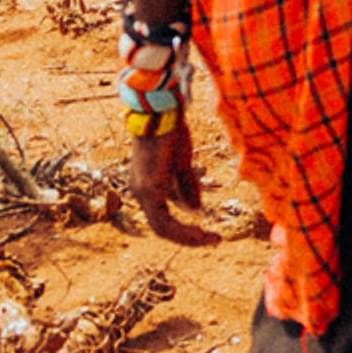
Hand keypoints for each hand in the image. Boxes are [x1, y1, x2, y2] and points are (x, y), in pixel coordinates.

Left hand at [129, 109, 217, 240]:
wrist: (162, 112)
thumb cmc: (170, 132)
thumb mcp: (182, 163)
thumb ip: (186, 186)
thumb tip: (194, 209)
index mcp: (146, 186)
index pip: (162, 217)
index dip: (184, 228)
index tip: (206, 231)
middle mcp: (139, 192)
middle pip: (162, 227)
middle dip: (188, 236)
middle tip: (212, 240)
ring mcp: (141, 192)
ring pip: (162, 227)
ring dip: (187, 236)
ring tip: (209, 238)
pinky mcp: (148, 189)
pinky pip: (164, 221)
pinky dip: (182, 229)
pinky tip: (200, 230)